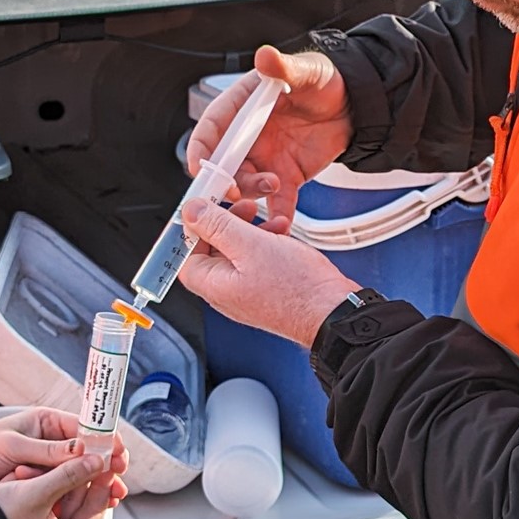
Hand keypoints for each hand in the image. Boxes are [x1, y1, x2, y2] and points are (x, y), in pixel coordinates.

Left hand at [0, 406, 128, 490]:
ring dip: (100, 481)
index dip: (104, 438)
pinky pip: (69, 485)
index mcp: (47, 422)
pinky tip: (96, 503)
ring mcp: (50, 461)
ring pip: (83, 470)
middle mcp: (53, 440)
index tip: (118, 451)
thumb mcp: (13, 446)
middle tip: (121, 475)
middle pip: (90, 450)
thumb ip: (45, 450)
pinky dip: (84, 493)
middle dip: (107, 463)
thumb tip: (80, 450)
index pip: (85, 427)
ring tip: (115, 494)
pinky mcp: (45, 480)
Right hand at [0, 451, 122, 518]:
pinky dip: (35, 484)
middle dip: (68, 475)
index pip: (96, 507)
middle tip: (72, 451)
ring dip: (49, 477)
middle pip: (77, 500)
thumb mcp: (38, 493)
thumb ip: (69, 475)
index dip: (100, 479)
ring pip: (57, 497)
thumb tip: (96, 462)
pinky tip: (23, 472)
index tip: (103, 457)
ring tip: (32, 464)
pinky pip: (41, 499)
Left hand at [175, 198, 358, 346]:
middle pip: (212, 251)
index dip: (193, 228)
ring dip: (251, 230)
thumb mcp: (250, 244)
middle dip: (227, 224)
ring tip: (270, 220)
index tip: (206, 208)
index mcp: (214, 285)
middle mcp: (226, 293)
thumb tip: (191, 212)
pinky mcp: (266, 291)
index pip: (185, 255)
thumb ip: (216, 226)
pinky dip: (266, 243)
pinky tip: (282, 233)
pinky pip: (257, 261)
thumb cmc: (296, 288)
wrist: (332, 310)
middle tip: (243, 207)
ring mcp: (247, 293)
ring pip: (238, 253)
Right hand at [186, 45, 351, 233]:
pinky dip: (277, 215)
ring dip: (252, 192)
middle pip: (222, 164)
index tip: (198, 166)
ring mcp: (265, 159)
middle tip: (231, 190)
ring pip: (245, 185)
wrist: (356, 104)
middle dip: (221, 180)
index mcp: (242, 107)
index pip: (211, 129)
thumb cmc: (325, 80)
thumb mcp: (306, 71)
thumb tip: (265, 56)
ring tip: (274, 184)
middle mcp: (248, 136)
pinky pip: (278, 200)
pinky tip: (280, 224)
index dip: (201, 148)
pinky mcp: (287, 176)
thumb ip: (283, 68)